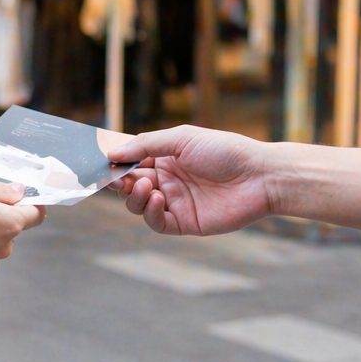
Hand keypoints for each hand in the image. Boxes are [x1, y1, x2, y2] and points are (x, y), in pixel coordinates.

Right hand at [108, 126, 274, 235]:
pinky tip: (156, 199)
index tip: (101, 163)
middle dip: (119, 182)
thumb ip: (147, 145)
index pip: (132, 162)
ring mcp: (175, 202)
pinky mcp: (184, 222)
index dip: (116, 164)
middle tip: (115, 178)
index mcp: (166, 158)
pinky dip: (149, 212)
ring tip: (144, 186)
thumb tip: (112, 153)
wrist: (259, 176)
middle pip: (130, 185)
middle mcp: (168, 180)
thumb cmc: (225, 151)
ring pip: (138, 205)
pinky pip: (156, 222)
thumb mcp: (182, 139)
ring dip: (134, 196)